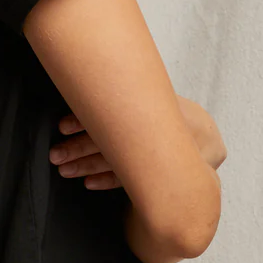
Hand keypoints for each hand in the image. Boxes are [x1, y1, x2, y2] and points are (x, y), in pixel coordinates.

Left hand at [48, 98, 226, 190]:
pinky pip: (128, 180)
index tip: (63, 126)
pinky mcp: (155, 175)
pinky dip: (107, 181)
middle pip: (110, 141)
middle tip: (56, 154)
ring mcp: (154, 156)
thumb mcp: (159, 98)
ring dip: (86, 166)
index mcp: (150, 109)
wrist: (206, 140)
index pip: (114, 114)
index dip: (86, 121)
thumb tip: (90, 79)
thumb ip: (134, 93)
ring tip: (65, 170)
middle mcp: (151, 132)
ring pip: (115, 163)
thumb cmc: (173, 116)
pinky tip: (89, 183)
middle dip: (79, 149)